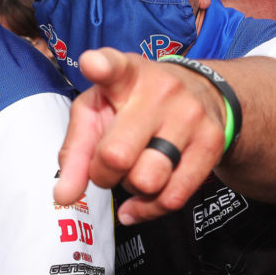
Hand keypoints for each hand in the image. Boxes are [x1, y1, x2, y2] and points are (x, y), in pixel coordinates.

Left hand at [54, 48, 226, 224]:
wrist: (200, 94)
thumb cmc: (133, 105)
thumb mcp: (98, 112)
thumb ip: (75, 151)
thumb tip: (64, 196)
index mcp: (124, 74)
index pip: (112, 66)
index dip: (101, 67)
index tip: (93, 65)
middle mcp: (159, 90)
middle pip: (117, 155)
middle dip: (103, 174)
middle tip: (109, 165)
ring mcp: (189, 115)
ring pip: (147, 181)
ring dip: (131, 189)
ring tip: (134, 170)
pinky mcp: (212, 143)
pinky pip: (173, 197)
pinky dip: (149, 209)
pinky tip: (141, 201)